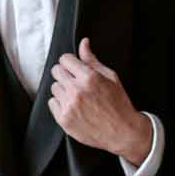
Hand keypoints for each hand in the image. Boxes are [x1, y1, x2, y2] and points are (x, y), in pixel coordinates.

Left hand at [48, 36, 151, 162]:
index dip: (70, 62)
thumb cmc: (119, 104)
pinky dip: (60, 104)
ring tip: (77, 96)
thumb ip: (92, 60)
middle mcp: (76, 90)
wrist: (122, 132)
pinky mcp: (64, 119)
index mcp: (89, 77)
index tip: (74, 67)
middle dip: (65, 73)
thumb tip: (83, 43)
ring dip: (63, 89)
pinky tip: (73, 107)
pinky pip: (52, 103)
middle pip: (56, 71)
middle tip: (75, 81)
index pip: (65, 59)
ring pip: (54, 88)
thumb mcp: (110, 77)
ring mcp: (69, 106)